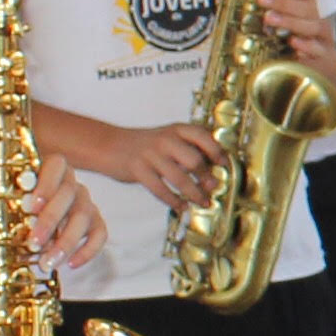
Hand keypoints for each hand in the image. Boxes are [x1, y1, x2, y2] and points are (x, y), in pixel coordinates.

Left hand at [22, 155, 108, 274]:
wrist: (34, 223)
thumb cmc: (20, 210)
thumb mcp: (12, 202)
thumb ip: (12, 205)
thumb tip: (11, 220)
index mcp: (52, 170)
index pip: (56, 165)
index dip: (46, 185)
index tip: (31, 206)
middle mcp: (72, 184)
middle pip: (68, 194)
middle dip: (50, 220)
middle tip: (34, 242)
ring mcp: (85, 203)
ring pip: (83, 217)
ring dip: (65, 241)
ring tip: (48, 262)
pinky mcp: (95, 223)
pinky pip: (100, 235)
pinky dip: (87, 250)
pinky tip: (71, 264)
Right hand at [75, 120, 212, 203]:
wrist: (110, 145)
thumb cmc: (147, 145)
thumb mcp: (168, 137)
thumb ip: (188, 147)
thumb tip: (214, 168)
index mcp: (176, 129)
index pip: (202, 136)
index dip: (216, 151)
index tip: (225, 164)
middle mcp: (165, 140)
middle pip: (193, 160)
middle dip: (207, 177)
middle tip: (214, 187)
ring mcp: (150, 155)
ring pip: (179, 179)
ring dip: (195, 193)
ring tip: (204, 202)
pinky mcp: (138, 170)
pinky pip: (160, 190)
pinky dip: (174, 201)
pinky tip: (182, 206)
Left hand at [261, 0, 335, 66]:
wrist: (325, 71)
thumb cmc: (306, 41)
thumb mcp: (295, 20)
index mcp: (312, 8)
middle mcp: (321, 20)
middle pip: (306, 7)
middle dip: (283, 3)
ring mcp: (324, 39)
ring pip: (312, 27)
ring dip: (290, 21)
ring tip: (268, 18)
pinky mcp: (325, 58)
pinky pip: (318, 49)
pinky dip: (306, 45)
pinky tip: (293, 42)